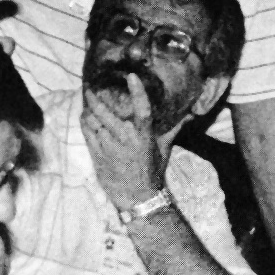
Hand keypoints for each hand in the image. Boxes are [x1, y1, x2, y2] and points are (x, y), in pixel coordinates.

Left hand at [80, 77, 167, 211]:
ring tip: (87, 100)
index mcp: (144, 136)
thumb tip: (189, 114)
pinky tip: (85, 116)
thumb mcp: (164, 149)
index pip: (143, 109)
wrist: (138, 198)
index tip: (132, 76)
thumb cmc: (152, 171)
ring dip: (88, 109)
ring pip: (94, 121)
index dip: (138, 92)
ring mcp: (110, 147)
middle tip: (90, 88)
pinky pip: (88, 132)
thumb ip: (173, 129)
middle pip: (106, 112)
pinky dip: (85, 122)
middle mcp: (126, 139)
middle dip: (95, 98)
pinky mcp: (98, 155)